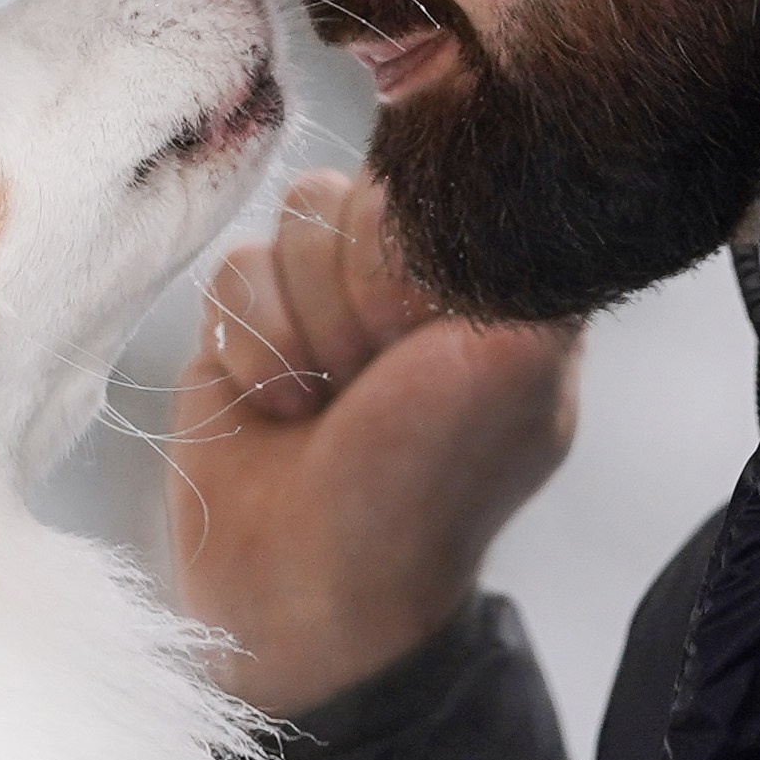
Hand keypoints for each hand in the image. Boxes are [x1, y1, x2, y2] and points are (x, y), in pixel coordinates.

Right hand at [167, 169, 581, 716]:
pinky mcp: (248, 323)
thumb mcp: (520, 367)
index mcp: (496, 282)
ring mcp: (327, 295)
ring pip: (291, 216)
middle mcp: (414, 278)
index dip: (417, 249)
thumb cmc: (426, 492)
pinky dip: (249, 346)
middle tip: (371, 379)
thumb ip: (528, 255)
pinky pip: (230, 266)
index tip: (425, 333)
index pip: (448, 176)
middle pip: (361, 186)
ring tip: (323, 402)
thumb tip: (504, 165)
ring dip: (302, 325)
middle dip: (357, 293)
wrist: (310, 593)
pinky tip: (276, 409)